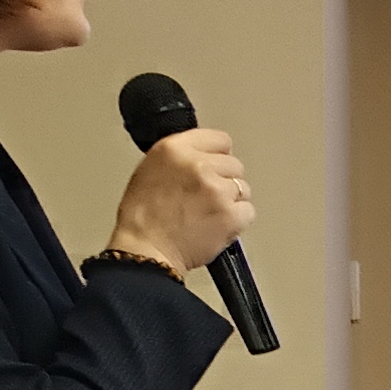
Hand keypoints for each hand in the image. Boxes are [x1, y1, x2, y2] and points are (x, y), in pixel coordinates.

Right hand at [108, 129, 251, 276]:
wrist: (145, 249)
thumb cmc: (142, 217)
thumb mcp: (152, 169)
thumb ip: (181, 158)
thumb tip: (203, 156)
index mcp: (175, 149)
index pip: (219, 139)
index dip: (218, 155)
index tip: (216, 165)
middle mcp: (199, 165)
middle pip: (234, 165)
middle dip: (224, 180)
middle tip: (206, 197)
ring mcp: (217, 190)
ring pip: (243, 188)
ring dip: (231, 200)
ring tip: (208, 213)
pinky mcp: (231, 214)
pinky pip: (248, 211)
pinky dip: (237, 220)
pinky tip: (217, 225)